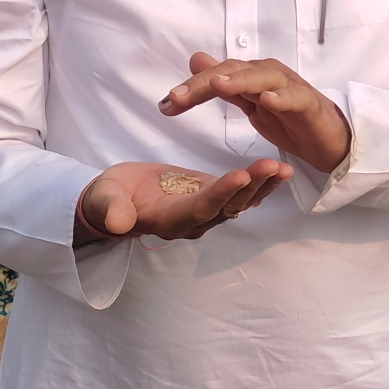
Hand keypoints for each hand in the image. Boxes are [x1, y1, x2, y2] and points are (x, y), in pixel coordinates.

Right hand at [76, 158, 290, 244]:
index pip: (200, 208)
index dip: (220, 194)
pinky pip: (241, 193)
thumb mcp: (104, 200)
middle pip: (228, 206)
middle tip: (272, 166)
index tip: (239, 176)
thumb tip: (117, 222)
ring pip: (240, 202)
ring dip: (262, 185)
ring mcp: (206, 211)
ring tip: (283, 168)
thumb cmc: (107, 198)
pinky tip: (279, 169)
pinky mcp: (212, 198)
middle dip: (250, 187)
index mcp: (169, 220)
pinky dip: (260, 182)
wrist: (117, 201)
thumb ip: (111, 209)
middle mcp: (194, 222)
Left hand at [161, 54, 352, 173]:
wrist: (329, 139)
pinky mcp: (310, 105)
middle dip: (203, 84)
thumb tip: (196, 60)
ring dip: (240, 80)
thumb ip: (225, 85)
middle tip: (176, 98)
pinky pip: (296, 99)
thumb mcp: (251, 104)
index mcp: (252, 76)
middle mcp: (269, 75)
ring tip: (217, 86)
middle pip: (234, 72)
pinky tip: (267, 101)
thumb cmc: (290, 119)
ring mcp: (291, 88)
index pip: (217, 76)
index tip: (165, 105)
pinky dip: (282, 98)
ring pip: (263, 78)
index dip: (190, 88)